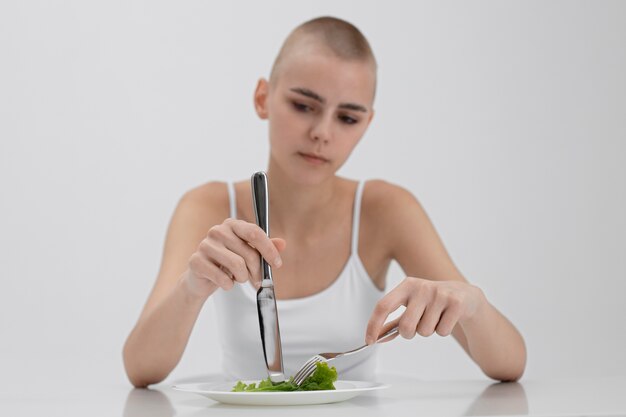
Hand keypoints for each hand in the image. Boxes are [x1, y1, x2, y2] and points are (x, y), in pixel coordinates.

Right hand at [183, 218, 285, 297]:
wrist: (202, 277)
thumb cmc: (227, 263)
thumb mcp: (248, 253)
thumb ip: (265, 247)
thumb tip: (282, 243)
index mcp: (232, 224)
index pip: (255, 233)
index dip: (268, 250)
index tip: (276, 264)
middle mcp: (217, 231)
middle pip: (249, 253)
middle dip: (257, 271)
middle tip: (257, 280)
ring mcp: (205, 245)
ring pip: (237, 266)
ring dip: (242, 278)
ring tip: (238, 278)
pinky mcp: (196, 261)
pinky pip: (222, 278)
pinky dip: (228, 285)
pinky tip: (226, 283)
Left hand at [365, 277, 485, 343]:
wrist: (465, 296)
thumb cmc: (432, 303)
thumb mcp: (411, 307)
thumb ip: (393, 322)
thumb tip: (375, 337)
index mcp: (406, 285)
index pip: (383, 306)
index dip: (374, 325)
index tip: (369, 340)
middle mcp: (422, 287)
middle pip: (406, 326)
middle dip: (409, 333)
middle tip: (418, 325)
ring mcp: (440, 294)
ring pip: (425, 331)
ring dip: (429, 331)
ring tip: (436, 318)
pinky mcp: (456, 303)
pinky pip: (442, 331)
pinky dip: (443, 330)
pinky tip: (448, 318)